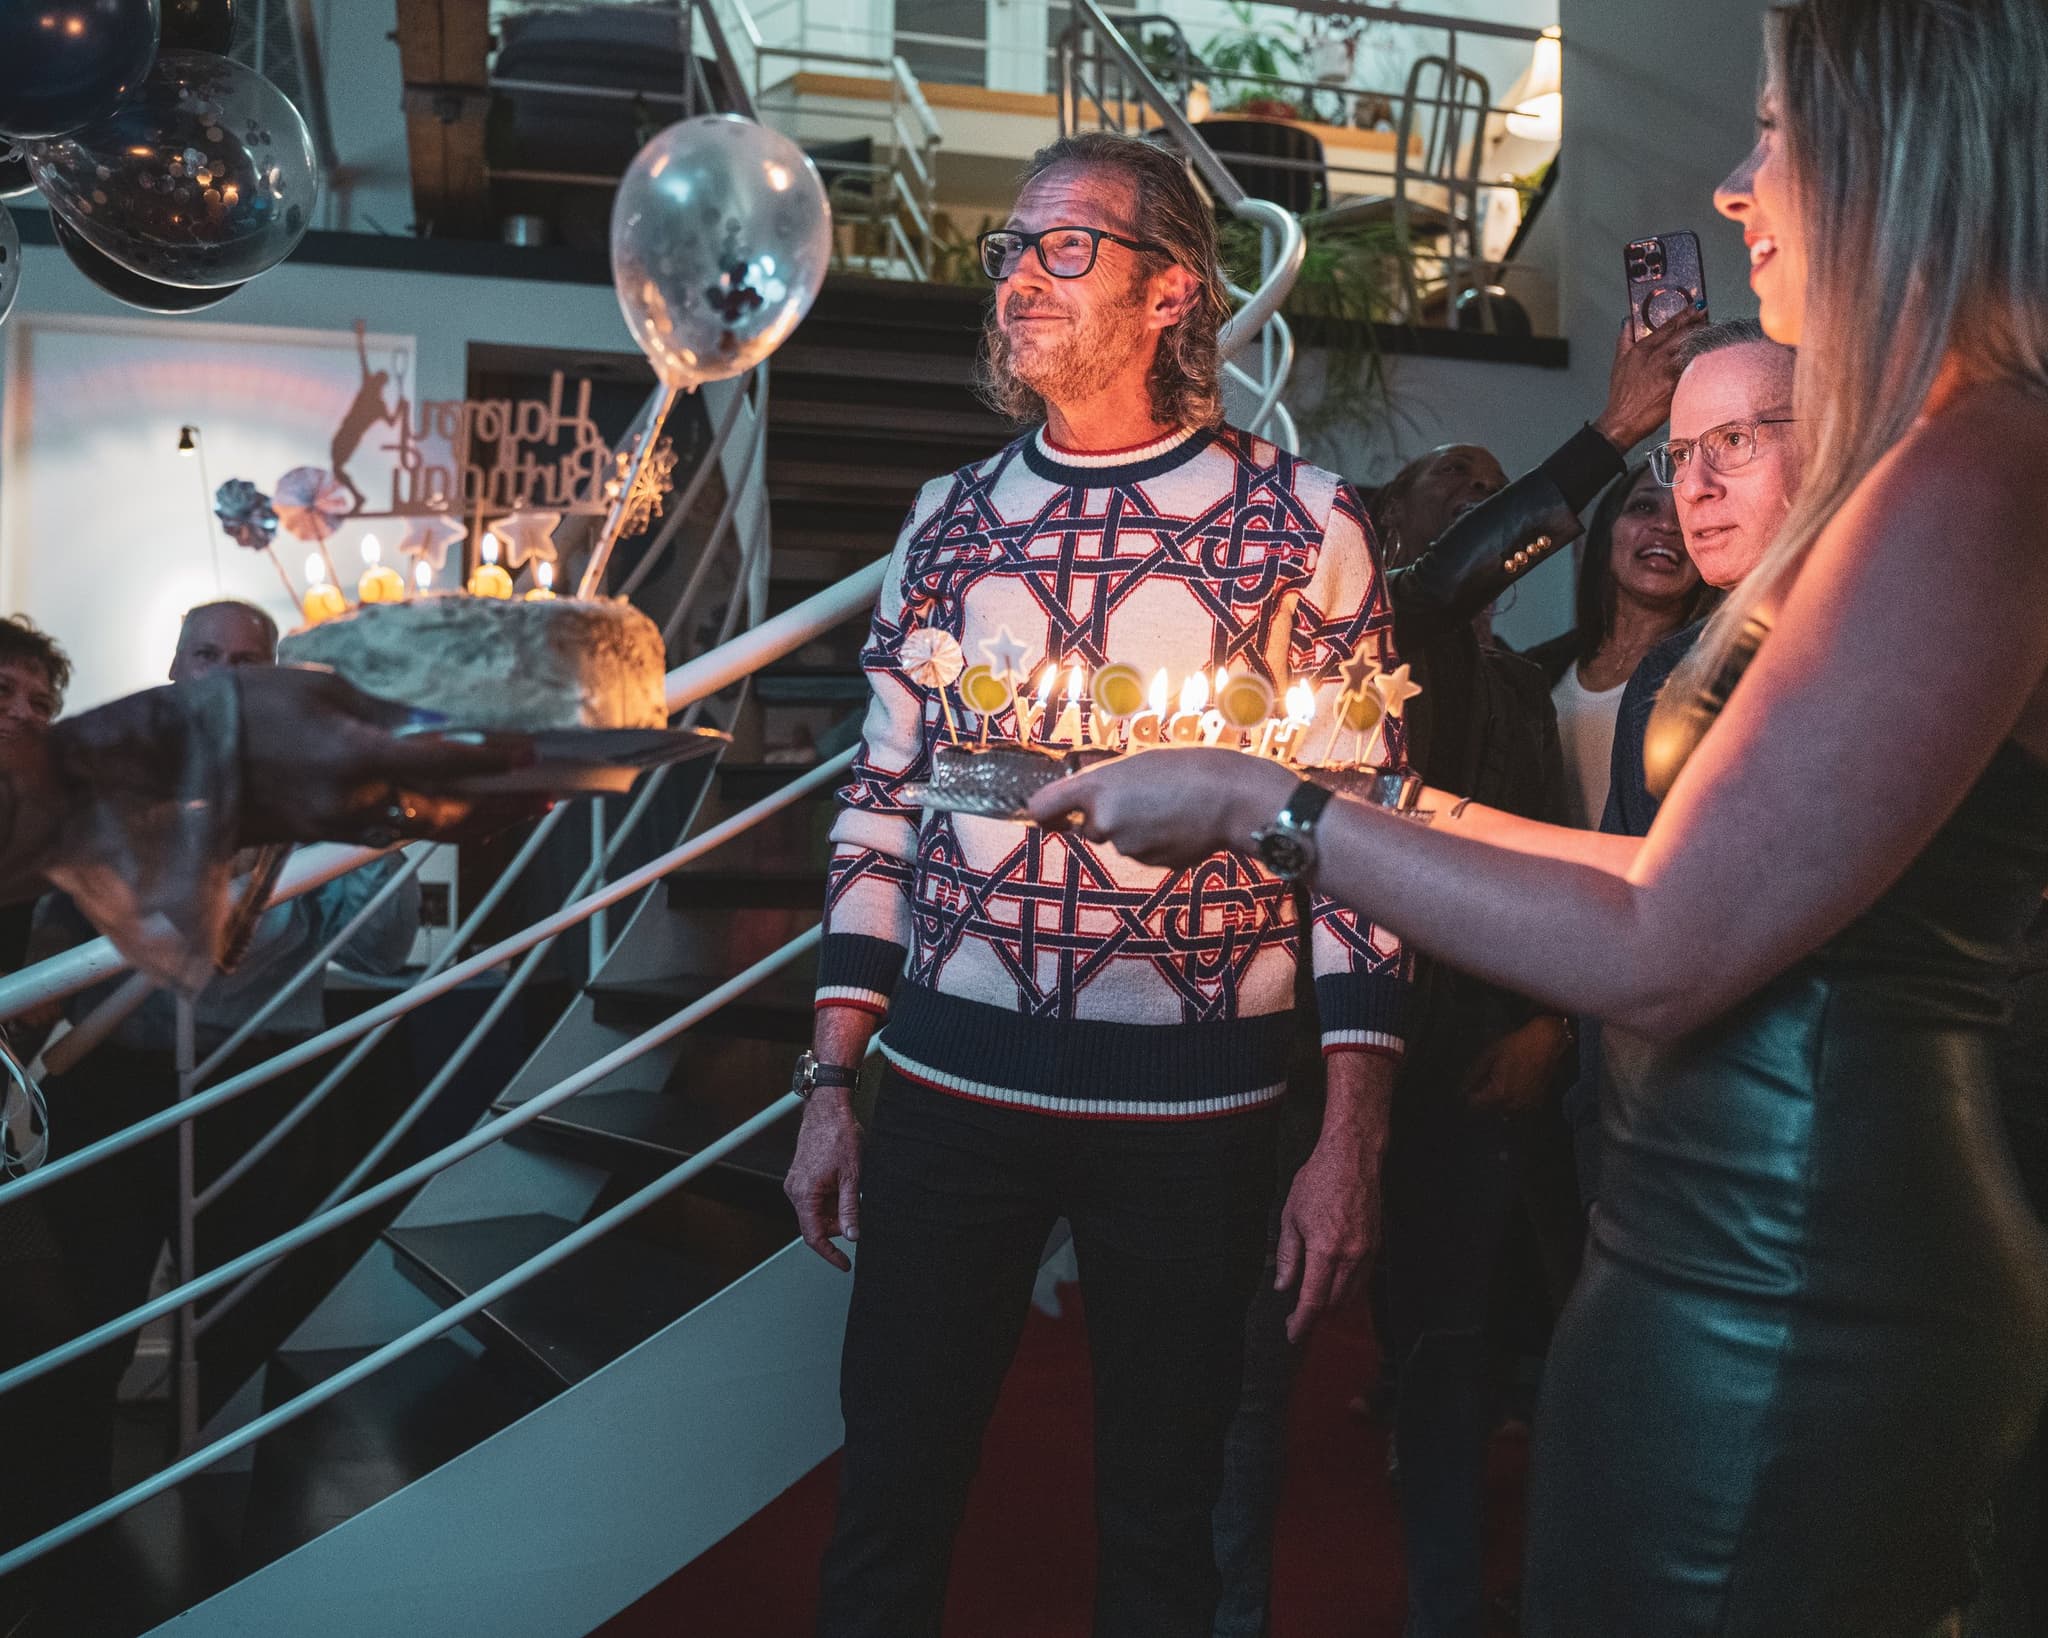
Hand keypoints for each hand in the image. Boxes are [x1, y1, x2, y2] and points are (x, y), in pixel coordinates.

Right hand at [237, 667, 539, 845]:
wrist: (176, 759)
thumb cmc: (243, 708)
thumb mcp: (321, 689)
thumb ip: (387, 713)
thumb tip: (439, 725)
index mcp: (356, 758)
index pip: (445, 763)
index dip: (495, 760)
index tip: (534, 754)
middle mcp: (357, 802)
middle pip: (452, 814)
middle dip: (506, 805)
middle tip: (552, 795)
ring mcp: (344, 825)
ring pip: (430, 830)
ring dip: (481, 820)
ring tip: (524, 806)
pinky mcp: (331, 835)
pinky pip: (399, 832)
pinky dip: (440, 823)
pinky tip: (465, 811)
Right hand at [783, 1086, 862, 1270]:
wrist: (828, 1109)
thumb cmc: (839, 1136)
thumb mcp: (852, 1177)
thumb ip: (850, 1209)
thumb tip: (853, 1235)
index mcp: (804, 1194)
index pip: (813, 1236)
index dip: (830, 1254)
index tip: (844, 1264)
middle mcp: (795, 1191)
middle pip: (817, 1225)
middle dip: (839, 1225)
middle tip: (859, 1212)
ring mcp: (796, 1183)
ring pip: (817, 1212)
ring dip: (836, 1210)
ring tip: (852, 1188)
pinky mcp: (801, 1177)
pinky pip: (815, 1198)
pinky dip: (831, 1199)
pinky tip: (844, 1184)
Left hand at [1029, 748, 1294, 866]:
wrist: (1233, 797)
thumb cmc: (1188, 767)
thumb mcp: (1137, 762)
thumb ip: (1104, 783)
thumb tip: (1083, 801)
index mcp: (1096, 788)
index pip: (1044, 807)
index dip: (1041, 812)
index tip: (1041, 815)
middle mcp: (1104, 821)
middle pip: (1089, 826)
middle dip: (1105, 816)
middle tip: (1142, 795)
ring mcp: (1127, 847)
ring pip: (1120, 840)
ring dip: (1135, 828)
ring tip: (1169, 805)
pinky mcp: (1151, 864)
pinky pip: (1144, 852)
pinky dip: (1156, 841)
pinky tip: (1181, 824)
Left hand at [1276, 1108, 1385, 1343]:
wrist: (1352, 1158)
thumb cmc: (1319, 1180)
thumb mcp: (1291, 1216)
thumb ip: (1288, 1256)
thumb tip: (1284, 1284)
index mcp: (1325, 1251)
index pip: (1314, 1301)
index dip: (1302, 1323)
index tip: (1293, 1333)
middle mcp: (1350, 1257)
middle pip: (1335, 1304)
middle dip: (1316, 1317)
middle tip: (1298, 1318)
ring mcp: (1366, 1252)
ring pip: (1351, 1295)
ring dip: (1333, 1305)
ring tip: (1313, 1304)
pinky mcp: (1375, 1246)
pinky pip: (1362, 1280)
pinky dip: (1347, 1289)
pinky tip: (1333, 1284)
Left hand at [1463, 1015, 1569, 1114]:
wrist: (1545, 1043)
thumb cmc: (1515, 1046)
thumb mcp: (1489, 1055)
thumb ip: (1473, 1075)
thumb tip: (1461, 1089)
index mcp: (1499, 1093)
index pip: (1475, 1105)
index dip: (1469, 1095)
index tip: (1471, 1085)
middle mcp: (1513, 1105)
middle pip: (1488, 1110)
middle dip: (1483, 1099)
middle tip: (1487, 1080)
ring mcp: (1526, 1106)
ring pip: (1503, 1113)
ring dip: (1498, 1103)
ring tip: (1501, 1082)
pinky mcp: (1536, 1104)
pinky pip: (1518, 1111)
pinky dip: (1512, 1103)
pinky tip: (1514, 1086)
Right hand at [1592, 307, 1706, 450]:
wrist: (1623, 420)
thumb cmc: (1622, 395)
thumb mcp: (1618, 361)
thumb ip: (1625, 337)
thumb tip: (1627, 321)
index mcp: (1643, 349)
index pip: (1669, 325)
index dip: (1686, 314)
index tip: (1698, 306)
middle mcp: (1657, 357)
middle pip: (1685, 333)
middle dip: (1700, 323)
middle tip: (1708, 318)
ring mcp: (1668, 371)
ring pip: (1693, 348)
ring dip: (1704, 340)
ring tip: (1712, 336)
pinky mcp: (1677, 385)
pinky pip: (1695, 368)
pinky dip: (1704, 360)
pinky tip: (1711, 357)